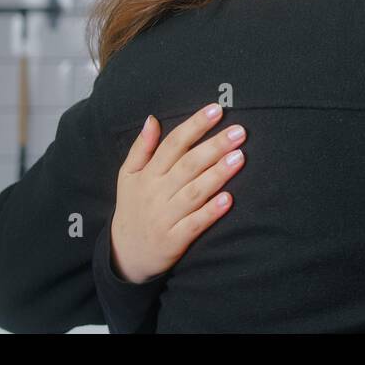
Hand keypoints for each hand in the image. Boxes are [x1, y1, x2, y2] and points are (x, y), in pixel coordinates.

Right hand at [109, 104, 245, 283]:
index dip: (195, 125)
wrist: (124, 254)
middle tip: (239, 132)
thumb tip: (152, 119)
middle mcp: (156, 193)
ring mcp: (165, 217)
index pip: (173, 144)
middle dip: (214, 146)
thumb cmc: (133, 207)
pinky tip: (228, 200)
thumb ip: (141, 148)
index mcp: (148, 174)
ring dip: (217, 174)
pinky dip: (210, 212)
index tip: (216, 109)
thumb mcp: (128, 176)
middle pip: (188, 165)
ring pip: (194, 192)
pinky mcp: (174, 240)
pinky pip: (194, 224)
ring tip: (240, 157)